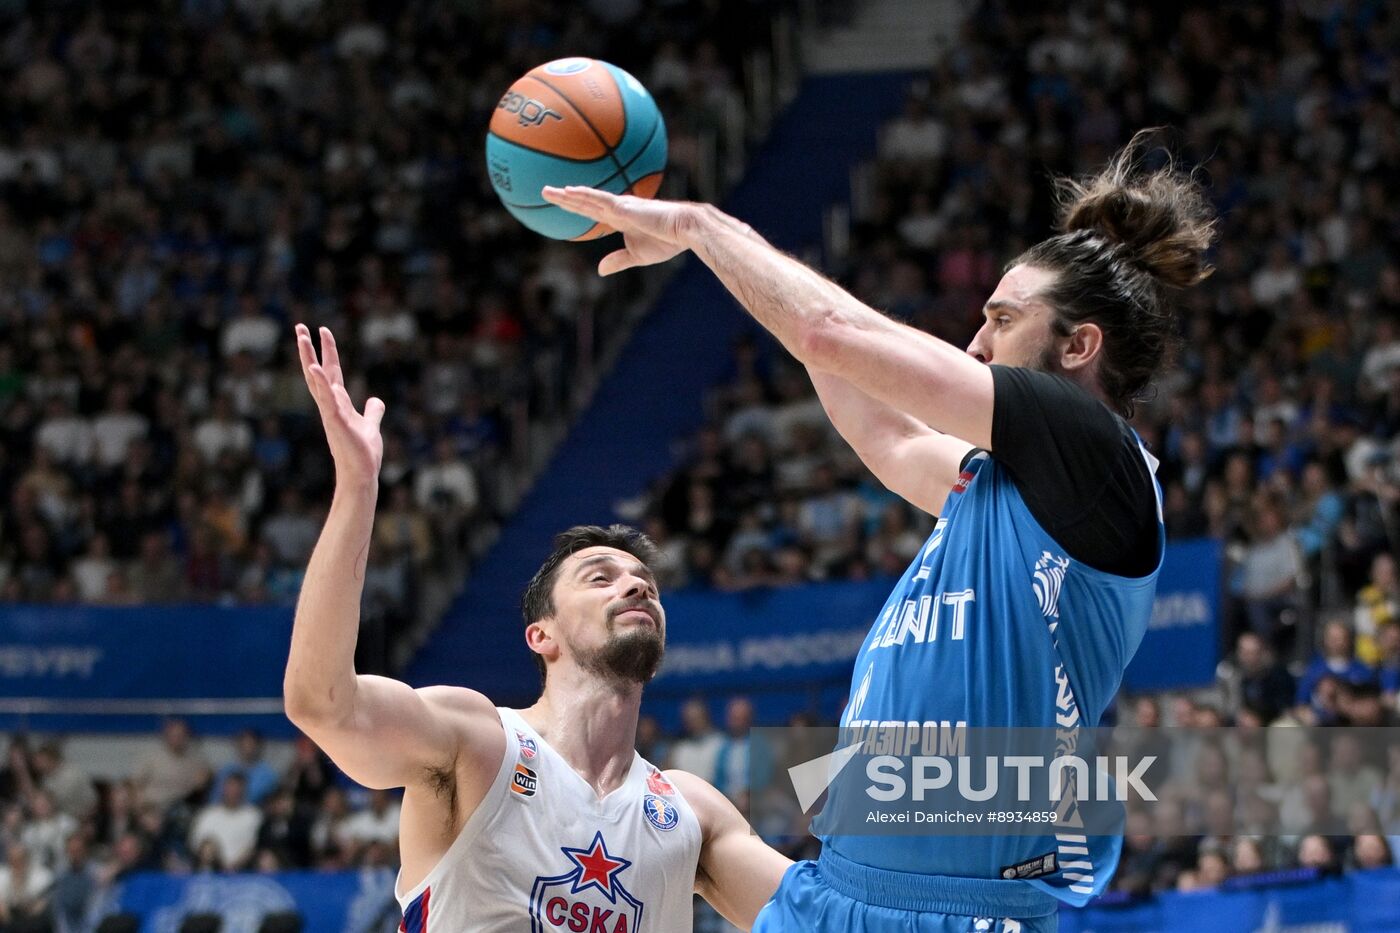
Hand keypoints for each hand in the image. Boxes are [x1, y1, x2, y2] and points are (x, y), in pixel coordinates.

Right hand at [296, 324, 383, 487]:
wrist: (361, 474)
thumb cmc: (362, 453)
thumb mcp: (371, 425)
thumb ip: (372, 412)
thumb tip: (376, 401)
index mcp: (338, 403)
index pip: (331, 372)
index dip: (328, 352)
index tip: (323, 330)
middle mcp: (330, 405)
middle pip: (316, 372)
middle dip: (308, 349)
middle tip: (300, 326)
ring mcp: (331, 413)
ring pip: (317, 382)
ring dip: (309, 359)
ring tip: (301, 339)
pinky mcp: (336, 422)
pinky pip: (326, 399)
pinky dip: (321, 384)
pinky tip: (315, 368)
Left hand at [541, 186, 695, 274]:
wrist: (685, 230)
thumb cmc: (666, 241)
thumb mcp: (636, 255)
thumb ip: (617, 260)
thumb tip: (600, 270)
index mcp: (619, 219)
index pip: (591, 212)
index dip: (575, 208)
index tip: (560, 203)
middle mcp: (616, 209)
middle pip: (584, 203)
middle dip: (564, 198)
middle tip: (544, 192)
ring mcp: (619, 206)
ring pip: (588, 199)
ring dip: (567, 195)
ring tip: (547, 191)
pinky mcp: (624, 207)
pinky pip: (600, 199)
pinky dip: (585, 195)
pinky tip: (571, 191)